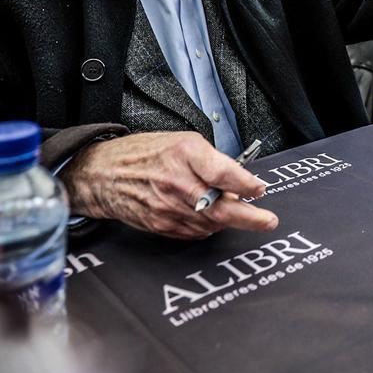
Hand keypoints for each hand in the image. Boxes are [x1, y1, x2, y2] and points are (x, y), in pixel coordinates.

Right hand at [59, 132, 277, 239]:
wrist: (105, 174)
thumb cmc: (145, 153)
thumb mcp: (183, 141)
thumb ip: (213, 160)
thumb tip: (241, 181)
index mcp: (184, 154)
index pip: (222, 172)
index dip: (245, 184)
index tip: (260, 189)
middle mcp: (176, 182)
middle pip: (220, 207)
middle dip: (250, 218)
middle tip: (268, 221)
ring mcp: (168, 208)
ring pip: (211, 223)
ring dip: (228, 221)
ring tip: (234, 211)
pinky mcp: (162, 225)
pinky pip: (195, 232)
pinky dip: (208, 226)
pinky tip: (210, 217)